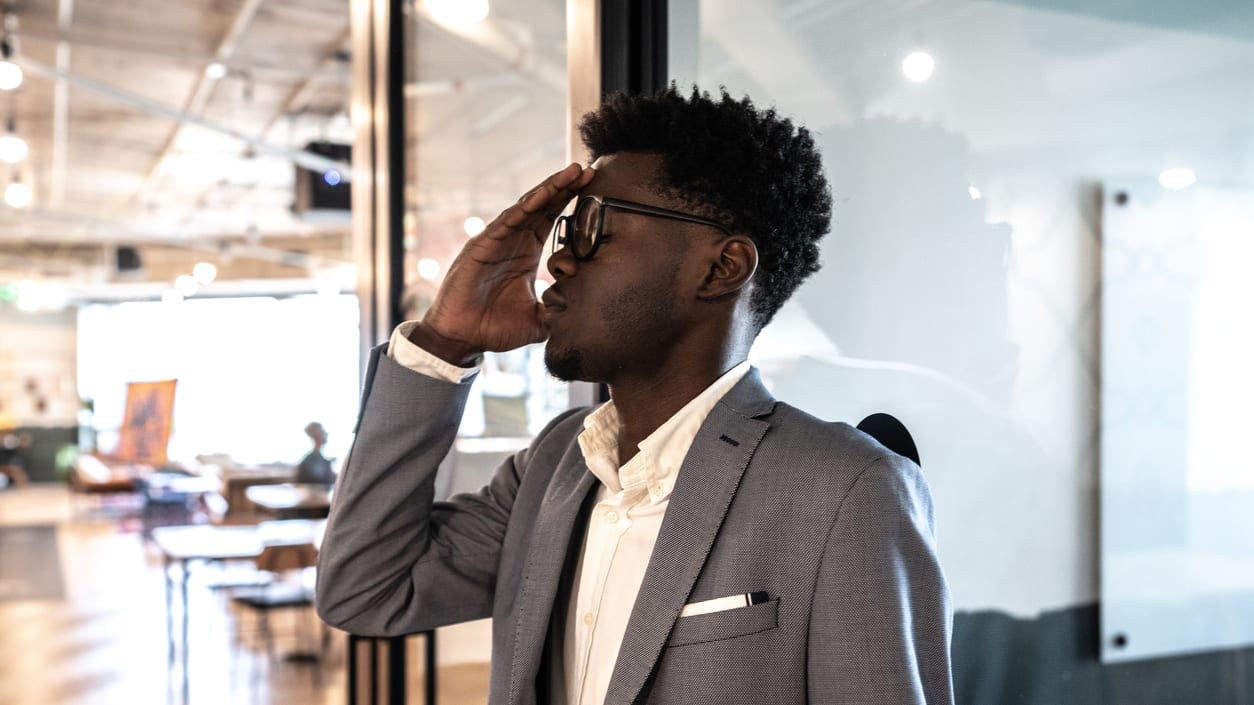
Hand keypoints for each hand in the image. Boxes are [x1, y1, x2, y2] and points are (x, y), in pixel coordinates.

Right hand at [411, 163, 594, 365]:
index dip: (571, 202)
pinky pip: (506, 223)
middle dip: (565, 187)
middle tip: (588, 170)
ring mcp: (497, 241)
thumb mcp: (538, 321)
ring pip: (526, 208)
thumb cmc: (494, 328)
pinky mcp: (481, 246)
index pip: (553, 219)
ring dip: (549, 189)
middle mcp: (513, 241)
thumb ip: (559, 312)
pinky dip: (524, 208)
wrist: (463, 339)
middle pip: (542, 206)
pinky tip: (543, 194)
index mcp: (527, 252)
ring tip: (571, 173)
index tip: (594, 187)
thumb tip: (583, 312)